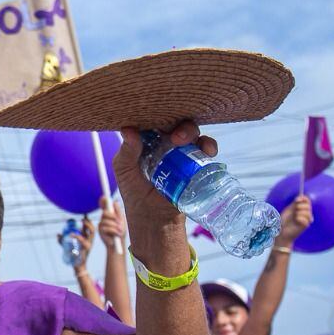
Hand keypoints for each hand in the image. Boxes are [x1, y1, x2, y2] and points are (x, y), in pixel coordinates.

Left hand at [58, 217, 92, 270]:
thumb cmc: (74, 256)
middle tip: (83, 218)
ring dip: (88, 226)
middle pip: (93, 229)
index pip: (89, 228)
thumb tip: (58, 234)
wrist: (78, 266)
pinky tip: (71, 234)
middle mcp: (89, 240)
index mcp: (86, 239)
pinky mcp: (86, 248)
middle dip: (89, 222)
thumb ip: (63, 240)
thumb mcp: (68, 246)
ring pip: (92, 233)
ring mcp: (89, 244)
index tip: (84, 215)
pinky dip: (77, 236)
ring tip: (82, 221)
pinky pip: (83, 240)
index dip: (88, 221)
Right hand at [97, 197, 125, 247]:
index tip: (103, 197)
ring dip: (115, 226)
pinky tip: (117, 235)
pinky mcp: (100, 231)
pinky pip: (107, 228)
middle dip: (112, 216)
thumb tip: (114, 202)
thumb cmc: (120, 232)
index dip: (103, 201)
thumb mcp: (122, 221)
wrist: (118, 244)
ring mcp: (101, 224)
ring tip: (120, 231)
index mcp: (110, 214)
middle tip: (119, 222)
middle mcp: (104, 218)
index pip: (105, 206)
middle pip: (105, 212)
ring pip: (107, 221)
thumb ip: (118, 212)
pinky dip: (114, 231)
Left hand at [114, 122, 214, 269]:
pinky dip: (208, 145)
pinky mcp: (196, 164)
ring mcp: (181, 153)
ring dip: (192, 131)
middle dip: (176, 123)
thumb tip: (128, 129)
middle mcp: (165, 143)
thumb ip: (126, 152)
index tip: (156, 116)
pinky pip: (205, 149)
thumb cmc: (135, 194)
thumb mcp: (125, 171)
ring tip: (185, 141)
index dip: (156, 114)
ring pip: (191, 132)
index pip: (153, 120)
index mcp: (146, 141)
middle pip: (174, 122)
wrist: (154, 220)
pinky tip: (206, 150)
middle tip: (174, 136)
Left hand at [276, 195, 312, 245]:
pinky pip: (306, 219)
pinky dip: (300, 219)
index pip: (307, 200)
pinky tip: (296, 221)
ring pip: (308, 212)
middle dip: (300, 206)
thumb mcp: (289, 209)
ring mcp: (307, 219)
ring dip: (299, 213)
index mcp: (301, 208)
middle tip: (294, 211)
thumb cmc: (284, 220)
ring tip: (295, 217)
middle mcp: (305, 213)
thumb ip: (295, 203)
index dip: (303, 198)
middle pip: (308, 205)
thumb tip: (300, 195)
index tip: (297, 200)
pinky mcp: (306, 225)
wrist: (282, 230)